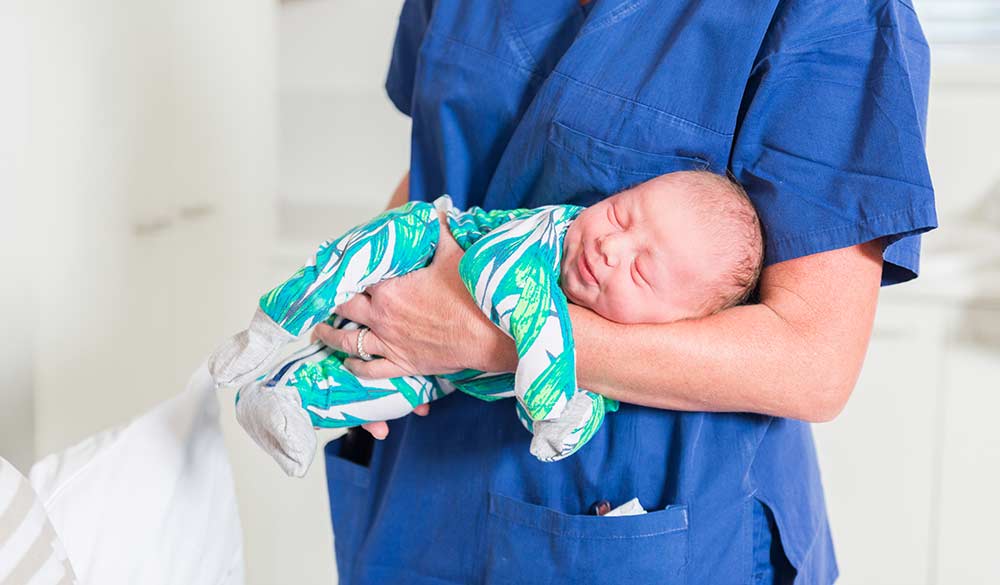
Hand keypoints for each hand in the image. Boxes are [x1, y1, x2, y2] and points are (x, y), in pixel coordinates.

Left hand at [312, 216, 516, 437]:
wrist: (488, 335)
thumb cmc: (471, 296)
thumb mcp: (454, 255)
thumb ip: (440, 232)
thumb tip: (438, 212)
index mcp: (390, 288)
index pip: (357, 275)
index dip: (346, 269)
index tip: (337, 265)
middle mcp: (382, 316)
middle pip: (345, 307)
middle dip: (331, 301)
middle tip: (322, 297)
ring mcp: (389, 343)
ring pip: (349, 340)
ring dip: (331, 335)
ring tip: (320, 331)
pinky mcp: (402, 364)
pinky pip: (371, 369)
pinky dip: (356, 365)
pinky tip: (348, 362)